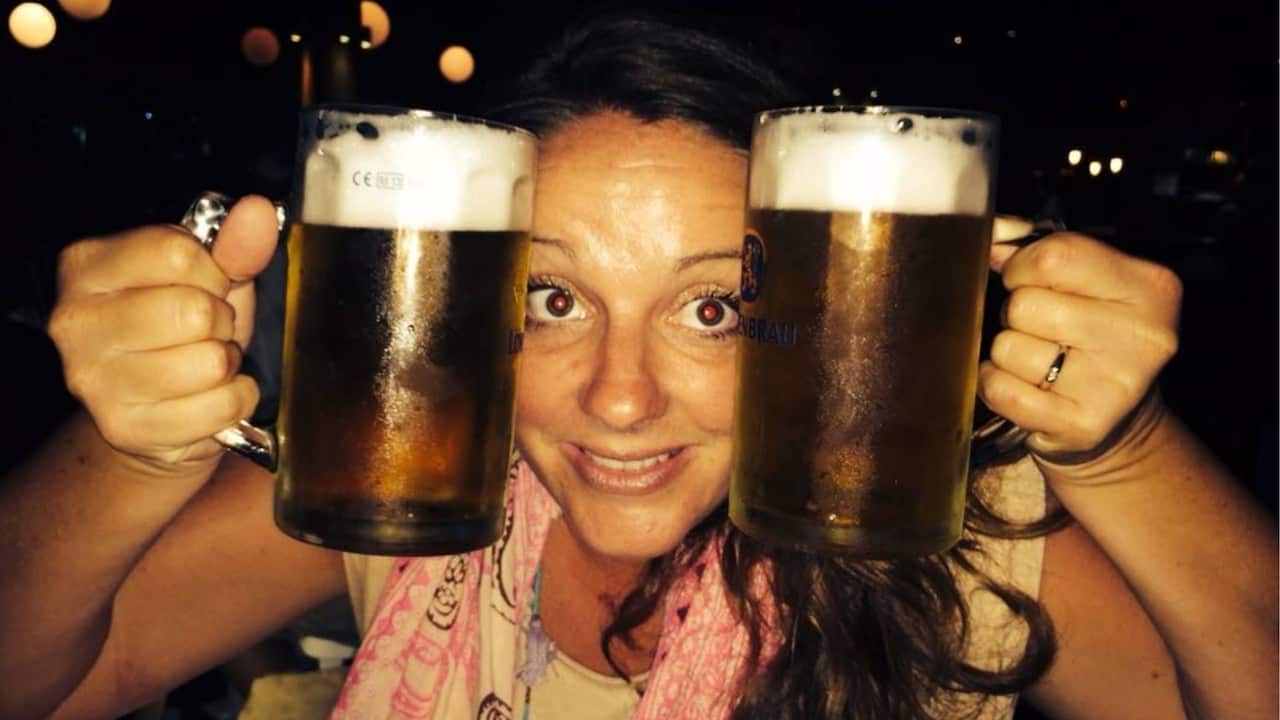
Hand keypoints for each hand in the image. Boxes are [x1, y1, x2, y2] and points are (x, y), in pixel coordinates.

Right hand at [46, 196, 278, 474]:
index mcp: (86, 266)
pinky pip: (220, 406)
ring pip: (208, 362)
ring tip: (203, 363)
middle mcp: (75, 321)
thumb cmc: (183, 332)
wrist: (162, 413)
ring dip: (226, 364)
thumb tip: (259, 211)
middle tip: (205, 332)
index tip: (207, 286)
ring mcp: (94, 380)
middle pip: (193, 310)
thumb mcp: (210, 278)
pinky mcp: (125, 427)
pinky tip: (208, 396)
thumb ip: (233, 245)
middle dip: (220, 322)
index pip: (176, 251)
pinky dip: (234, 401)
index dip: (213, 271)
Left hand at [979, 225, 1181, 472]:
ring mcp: (1114, 385)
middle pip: (1026, 304)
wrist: (1122, 421)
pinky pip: (1001, 389)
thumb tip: (990, 236)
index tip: (1025, 279)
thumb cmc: (1093, 338)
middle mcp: (1141, 336)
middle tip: (1039, 328)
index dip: (1023, 266)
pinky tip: (1020, 384)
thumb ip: (1040, 250)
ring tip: (1037, 359)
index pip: (1055, 255)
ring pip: (1008, 347)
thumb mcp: (1089, 284)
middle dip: (1016, 313)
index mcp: (1149, 287)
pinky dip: (996, 384)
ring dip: (1007, 352)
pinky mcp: (1081, 425)